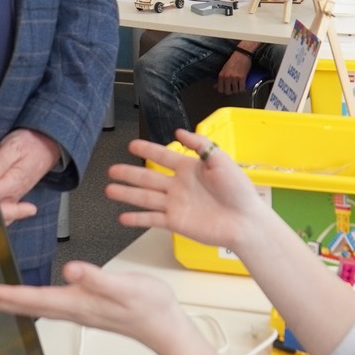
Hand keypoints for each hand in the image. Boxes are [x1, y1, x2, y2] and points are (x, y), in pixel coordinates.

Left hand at [0, 259, 187, 352]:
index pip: (35, 299)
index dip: (8, 296)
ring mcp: (78, 311)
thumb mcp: (126, 286)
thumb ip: (97, 279)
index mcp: (79, 303)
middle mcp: (74, 310)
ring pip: (36, 307)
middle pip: (28, 307)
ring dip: (10, 303)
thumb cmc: (149, 306)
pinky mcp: (85, 308)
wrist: (165, 326)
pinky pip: (48, 306)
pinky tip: (28, 299)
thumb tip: (71, 271)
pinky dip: (30, 302)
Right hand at [106, 130, 273, 253]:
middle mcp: (178, 186)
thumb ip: (200, 145)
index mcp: (189, 168)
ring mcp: (175, 205)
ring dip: (127, 194)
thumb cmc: (238, 190)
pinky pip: (152, 220)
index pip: (162, 156)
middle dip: (129, 173)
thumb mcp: (221, 160)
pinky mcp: (175, 222)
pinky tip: (123, 217)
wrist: (244, 221)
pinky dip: (137, 219)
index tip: (131, 144)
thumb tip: (179, 131)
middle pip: (147, 177)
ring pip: (145, 197)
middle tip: (111, 169)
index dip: (147, 149)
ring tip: (109, 190)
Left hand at [216, 47, 255, 94]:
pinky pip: (242, 88)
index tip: (228, 89)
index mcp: (221, 75)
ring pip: (235, 91)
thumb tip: (214, 87)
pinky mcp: (242, 77)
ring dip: (238, 89)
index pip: (220, 90)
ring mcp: (234, 78)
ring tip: (239, 85)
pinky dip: (243, 89)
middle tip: (234, 87)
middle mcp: (227, 77)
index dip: (224, 90)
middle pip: (228, 92)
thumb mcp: (224, 69)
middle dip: (231, 91)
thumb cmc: (233, 60)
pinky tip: (243, 85)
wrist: (242, 53)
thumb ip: (220, 79)